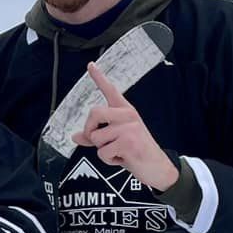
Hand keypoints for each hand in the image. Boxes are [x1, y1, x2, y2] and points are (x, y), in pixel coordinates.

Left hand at [74, 62, 177, 190]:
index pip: (111, 91)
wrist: (157, 168)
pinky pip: (103, 153)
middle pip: (94, 113)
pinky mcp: (128, 142)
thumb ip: (96, 136)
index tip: (90, 64)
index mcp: (126, 111)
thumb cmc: (135, 153)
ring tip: (119, 152)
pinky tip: (123, 159)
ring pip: (96, 137)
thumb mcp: (115, 142)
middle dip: (90, 130)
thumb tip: (74, 136)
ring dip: (102, 150)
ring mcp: (129, 128)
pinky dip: (108, 160)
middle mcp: (128, 115)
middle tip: (99, 142)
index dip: (99, 77)